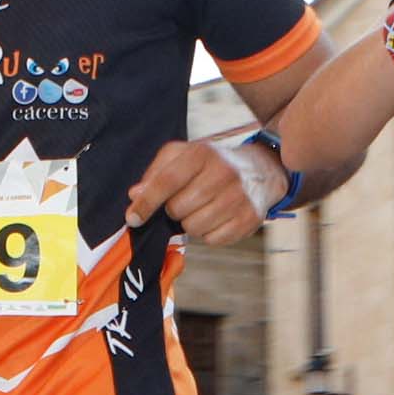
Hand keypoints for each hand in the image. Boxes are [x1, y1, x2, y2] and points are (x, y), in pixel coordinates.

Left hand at [123, 135, 281, 245]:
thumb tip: (135, 195)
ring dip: (191, 223)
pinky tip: (216, 218)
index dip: (146, 203)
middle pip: (177, 209)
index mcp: (202, 154)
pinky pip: (212, 240)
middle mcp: (223, 174)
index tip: (133, 218)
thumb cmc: (212, 164)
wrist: (260, 170)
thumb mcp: (183, 156)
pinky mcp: (249, 218)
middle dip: (174, 210)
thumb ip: (156, 173)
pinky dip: (208, 234)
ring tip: (202, 209)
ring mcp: (238, 197)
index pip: (166, 181)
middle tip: (185, 201)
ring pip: (194, 228)